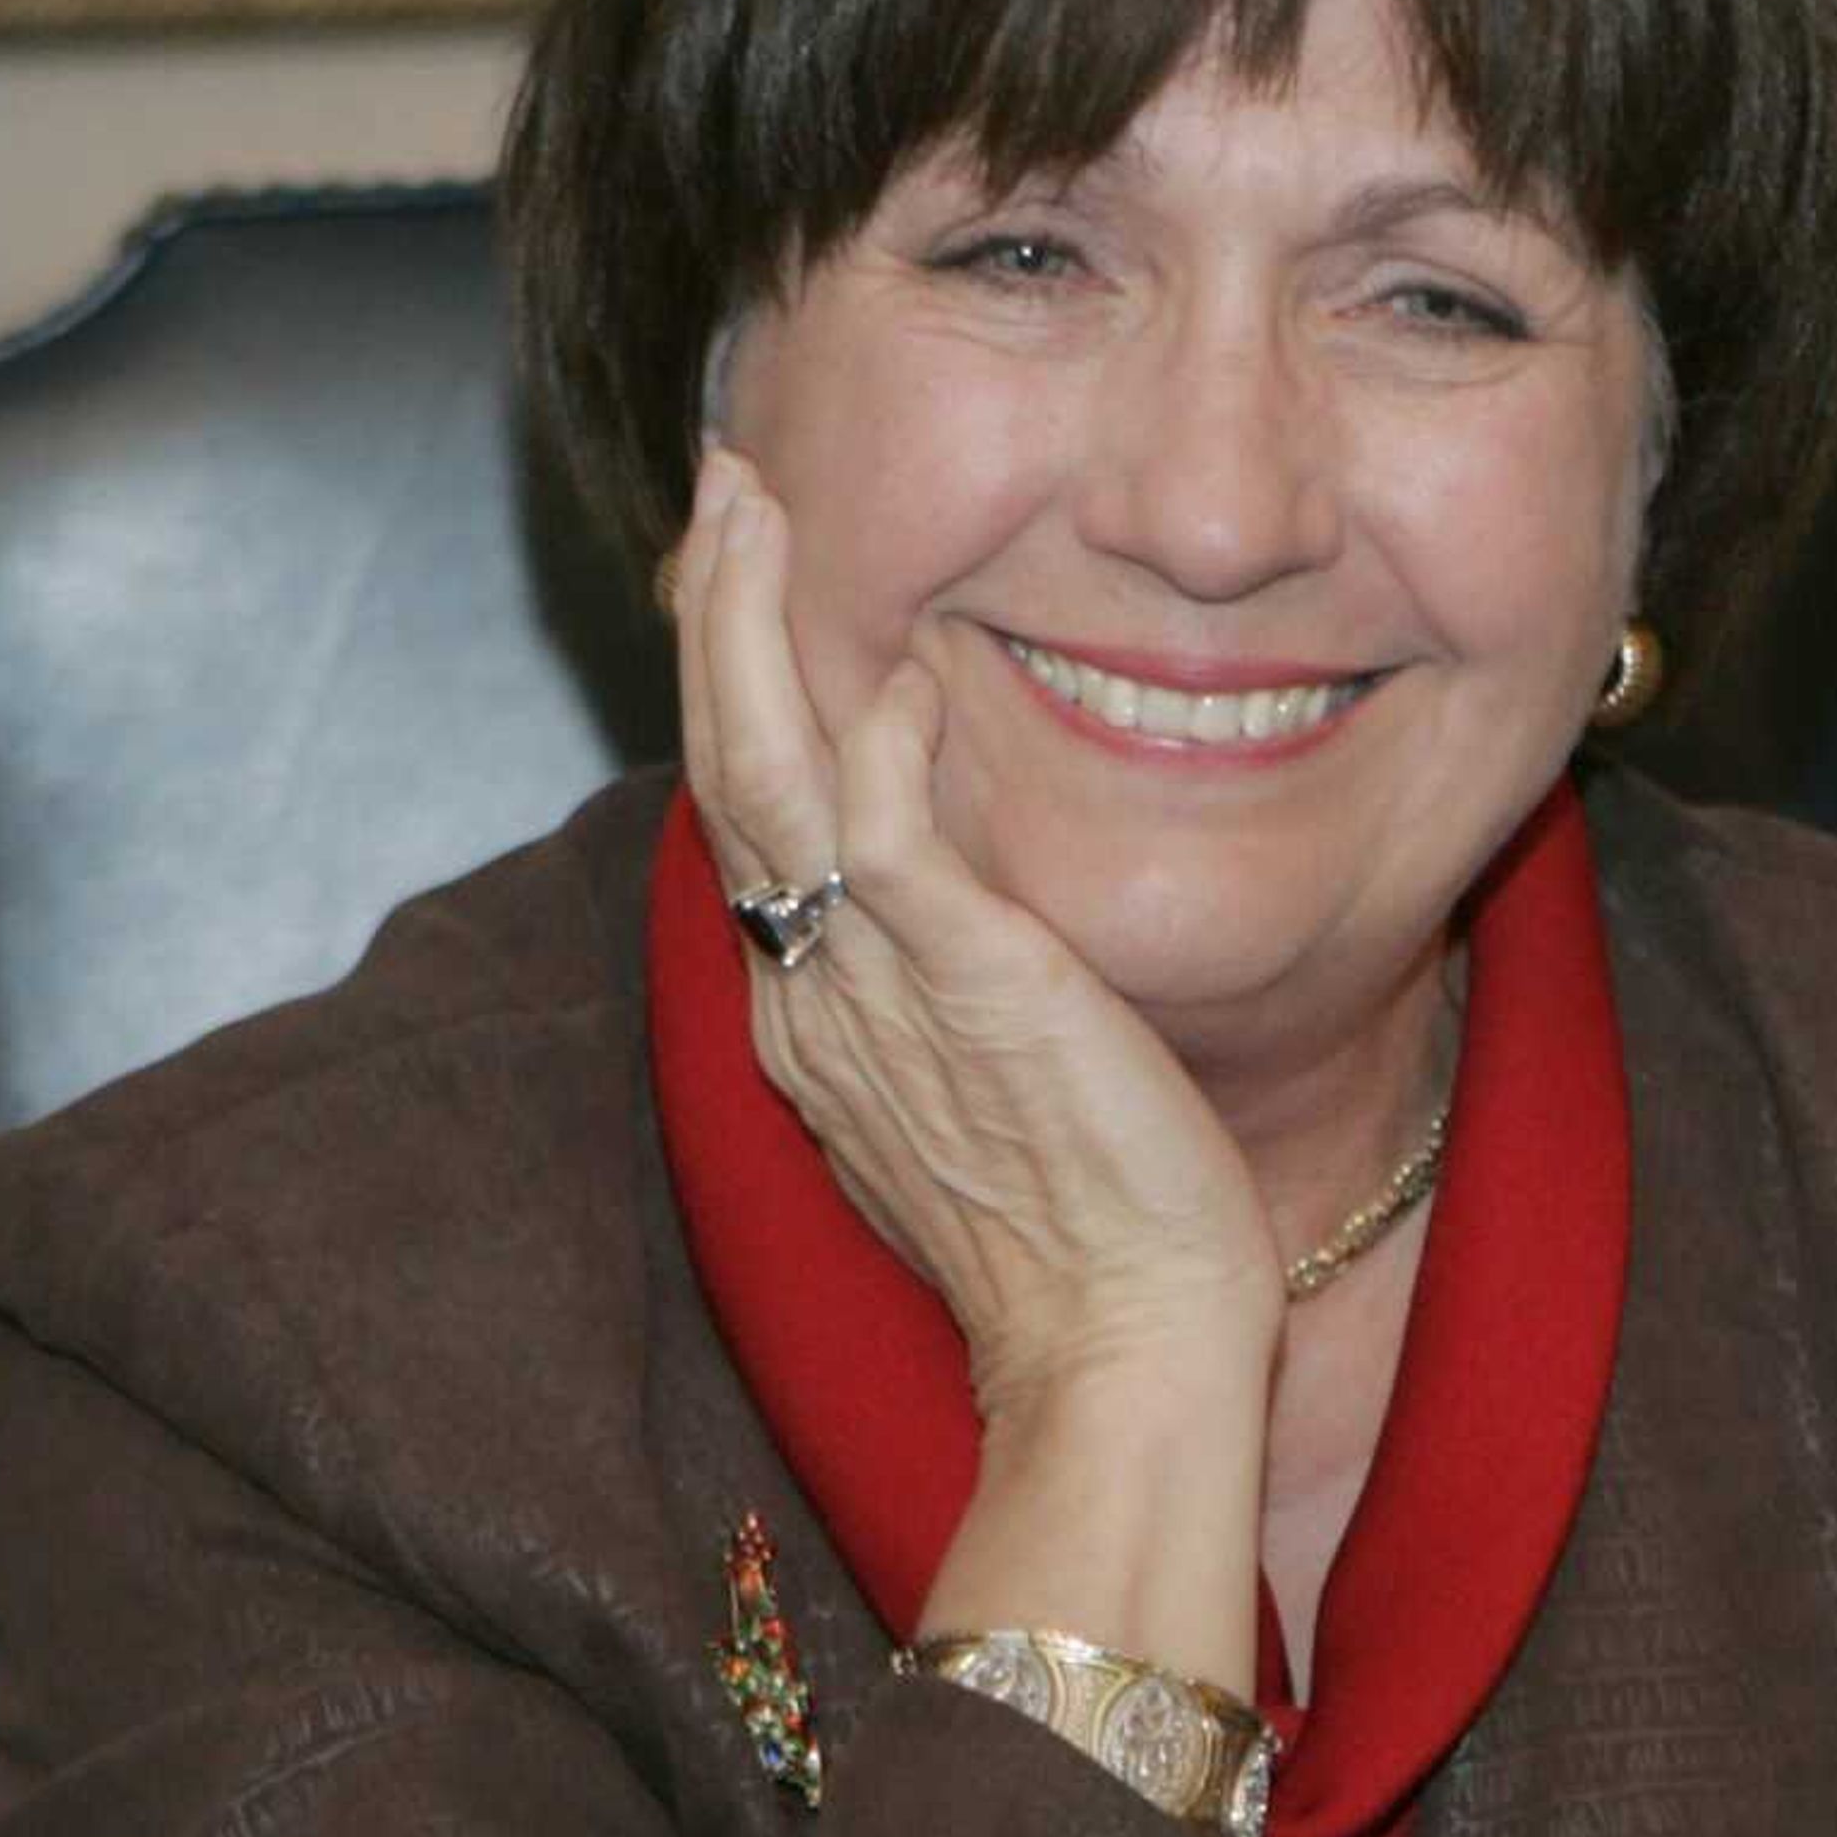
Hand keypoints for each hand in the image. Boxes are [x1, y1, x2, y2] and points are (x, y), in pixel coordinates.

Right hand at [669, 449, 1284, 1421]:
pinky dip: (882, 745)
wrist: (1119, 1352)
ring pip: (768, 775)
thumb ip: (939, 980)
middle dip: (716, 611)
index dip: (737, 681)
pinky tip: (903, 665)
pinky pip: (889, 843)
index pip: (751, 813)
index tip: (748, 572)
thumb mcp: (977, 1088)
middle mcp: (814, 992)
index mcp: (813, 1014)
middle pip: (727, 766)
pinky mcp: (967, 988)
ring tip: (755, 502)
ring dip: (754, 626)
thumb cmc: (1080, 1242)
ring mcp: (875, 987)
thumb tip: (939, 893)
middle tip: (728, 484)